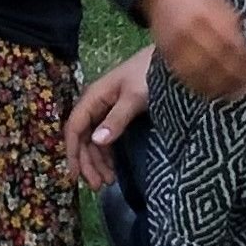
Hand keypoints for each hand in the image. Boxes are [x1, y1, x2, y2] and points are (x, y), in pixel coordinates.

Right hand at [63, 50, 155, 187]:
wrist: (172, 60)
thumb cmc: (151, 75)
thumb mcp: (135, 97)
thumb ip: (117, 119)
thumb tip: (97, 142)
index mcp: (94, 97)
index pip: (75, 127)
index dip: (73, 152)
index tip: (75, 175)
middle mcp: (96, 104)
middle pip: (84, 137)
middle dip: (87, 162)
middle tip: (97, 186)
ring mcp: (107, 110)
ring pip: (94, 140)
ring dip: (97, 162)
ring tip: (107, 182)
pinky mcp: (118, 115)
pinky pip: (106, 138)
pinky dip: (107, 155)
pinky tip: (112, 169)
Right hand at [141, 0, 245, 101]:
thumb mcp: (217, 1)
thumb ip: (232, 23)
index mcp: (204, 14)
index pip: (229, 42)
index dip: (245, 58)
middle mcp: (189, 31)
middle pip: (217, 60)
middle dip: (237, 75)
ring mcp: (177, 47)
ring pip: (202, 73)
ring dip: (223, 86)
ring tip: (238, 91)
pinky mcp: (169, 58)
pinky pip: (188, 79)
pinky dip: (204, 89)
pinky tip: (218, 91)